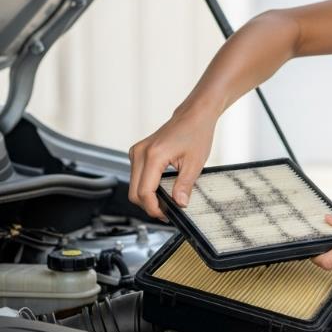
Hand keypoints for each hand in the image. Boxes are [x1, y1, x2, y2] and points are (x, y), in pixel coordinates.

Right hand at [128, 105, 215, 219]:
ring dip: (147, 198)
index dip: (154, 208)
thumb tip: (179, 204)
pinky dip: (146, 187)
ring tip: (166, 203)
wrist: (194, 116)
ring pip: (133, 186)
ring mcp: (136, 151)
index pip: (145, 192)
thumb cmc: (196, 133)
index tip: (166, 215)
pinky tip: (160, 191)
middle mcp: (140, 152)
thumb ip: (185, 186)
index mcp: (153, 155)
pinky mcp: (138, 152)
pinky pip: (136, 177)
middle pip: (134, 192)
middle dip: (149, 206)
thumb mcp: (195, 163)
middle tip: (167, 212)